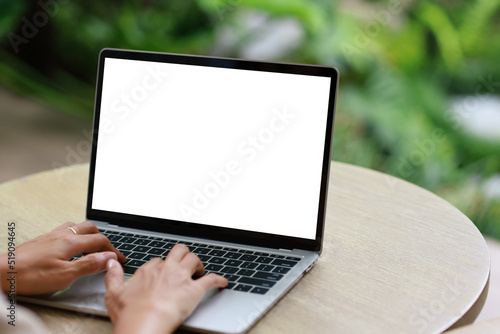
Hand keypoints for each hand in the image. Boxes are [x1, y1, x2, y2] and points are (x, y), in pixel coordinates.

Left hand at [0, 221, 125, 294]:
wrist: (1, 272)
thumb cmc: (30, 275)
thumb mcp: (65, 275)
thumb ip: (89, 265)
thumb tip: (109, 258)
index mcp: (71, 242)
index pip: (100, 241)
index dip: (114, 250)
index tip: (121, 259)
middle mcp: (62, 235)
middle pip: (90, 228)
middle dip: (103, 238)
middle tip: (109, 250)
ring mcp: (50, 236)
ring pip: (76, 227)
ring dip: (88, 234)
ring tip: (92, 244)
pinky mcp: (41, 241)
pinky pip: (64, 231)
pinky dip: (75, 236)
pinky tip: (69, 246)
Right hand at [105, 244, 227, 333]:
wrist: (145, 324)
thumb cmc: (130, 313)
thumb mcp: (113, 294)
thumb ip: (113, 276)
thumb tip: (111, 262)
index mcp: (148, 271)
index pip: (158, 261)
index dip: (162, 266)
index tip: (164, 272)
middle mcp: (166, 270)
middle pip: (179, 252)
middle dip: (183, 255)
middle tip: (185, 263)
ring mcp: (181, 278)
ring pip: (194, 259)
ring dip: (199, 263)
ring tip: (200, 270)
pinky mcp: (195, 290)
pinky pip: (212, 279)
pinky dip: (219, 279)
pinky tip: (223, 281)